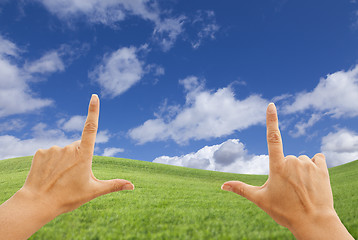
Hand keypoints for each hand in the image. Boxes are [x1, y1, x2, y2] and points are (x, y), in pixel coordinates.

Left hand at [22, 94, 133, 213]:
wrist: (37, 204)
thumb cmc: (68, 198)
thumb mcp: (93, 191)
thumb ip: (114, 185)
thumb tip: (132, 186)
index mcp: (84, 154)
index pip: (91, 127)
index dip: (93, 111)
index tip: (94, 96)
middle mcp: (69, 148)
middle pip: (78, 147)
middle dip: (78, 158)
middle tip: (73, 177)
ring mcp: (54, 149)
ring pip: (64, 151)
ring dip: (64, 161)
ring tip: (59, 178)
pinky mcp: (40, 152)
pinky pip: (50, 154)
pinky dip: (51, 162)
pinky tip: (48, 174)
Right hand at [221, 103, 352, 239]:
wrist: (314, 222)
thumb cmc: (285, 211)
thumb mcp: (260, 199)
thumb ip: (241, 188)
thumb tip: (222, 185)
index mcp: (277, 166)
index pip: (272, 137)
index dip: (271, 120)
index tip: (271, 105)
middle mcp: (293, 161)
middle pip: (286, 158)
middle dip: (286, 169)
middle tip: (289, 189)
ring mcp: (308, 164)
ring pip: (301, 160)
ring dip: (300, 169)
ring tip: (302, 188)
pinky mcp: (322, 168)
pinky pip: (317, 159)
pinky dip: (314, 166)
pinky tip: (313, 180)